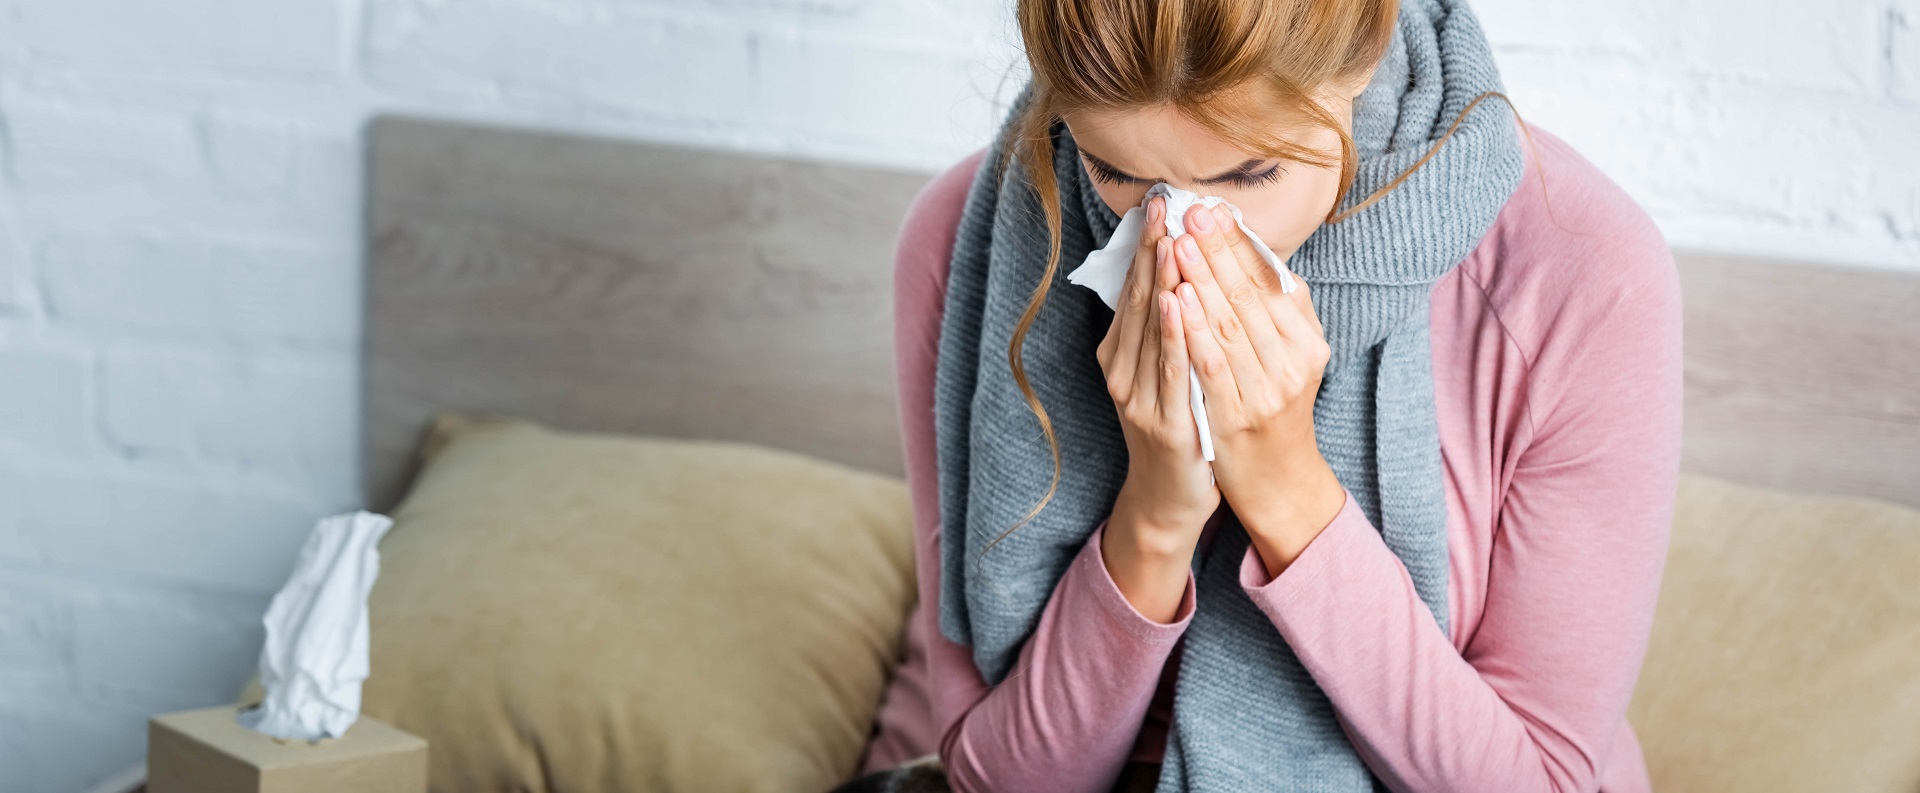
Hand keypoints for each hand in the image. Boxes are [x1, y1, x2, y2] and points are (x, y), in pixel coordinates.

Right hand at [1094, 194, 1222, 620]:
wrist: (1169, 499)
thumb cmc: (1176, 429)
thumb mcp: (1161, 374)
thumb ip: (1162, 331)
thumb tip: (1177, 273)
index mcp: (1120, 355)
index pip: (1135, 290)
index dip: (1146, 246)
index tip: (1160, 203)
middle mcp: (1121, 371)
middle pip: (1139, 300)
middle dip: (1152, 250)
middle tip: (1164, 205)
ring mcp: (1137, 397)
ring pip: (1151, 329)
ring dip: (1161, 281)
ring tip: (1170, 238)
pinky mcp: (1162, 421)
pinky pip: (1170, 369)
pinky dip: (1172, 333)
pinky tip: (1178, 300)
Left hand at [1167, 203, 1344, 575]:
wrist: (1278, 484)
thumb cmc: (1274, 410)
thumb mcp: (1290, 359)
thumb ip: (1282, 312)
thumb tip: (1260, 254)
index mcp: (1307, 343)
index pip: (1270, 282)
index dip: (1239, 243)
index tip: (1213, 208)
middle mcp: (1293, 364)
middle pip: (1249, 296)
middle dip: (1217, 250)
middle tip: (1190, 211)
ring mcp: (1265, 392)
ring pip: (1230, 326)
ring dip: (1202, 280)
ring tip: (1180, 241)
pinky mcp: (1235, 417)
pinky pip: (1211, 366)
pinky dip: (1194, 330)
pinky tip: (1176, 299)